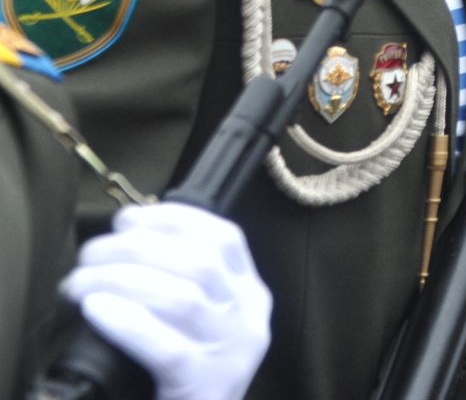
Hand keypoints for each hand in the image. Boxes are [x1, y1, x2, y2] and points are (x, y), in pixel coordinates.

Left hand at [62, 203, 271, 399]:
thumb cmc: (189, 377)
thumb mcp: (204, 324)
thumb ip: (184, 286)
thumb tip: (126, 244)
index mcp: (250, 295)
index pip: (225, 238)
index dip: (175, 219)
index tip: (128, 218)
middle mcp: (248, 318)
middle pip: (199, 262)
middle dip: (137, 247)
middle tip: (89, 255)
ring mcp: (231, 352)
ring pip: (182, 297)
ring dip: (122, 280)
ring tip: (79, 284)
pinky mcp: (205, 384)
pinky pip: (164, 346)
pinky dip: (126, 322)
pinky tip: (96, 309)